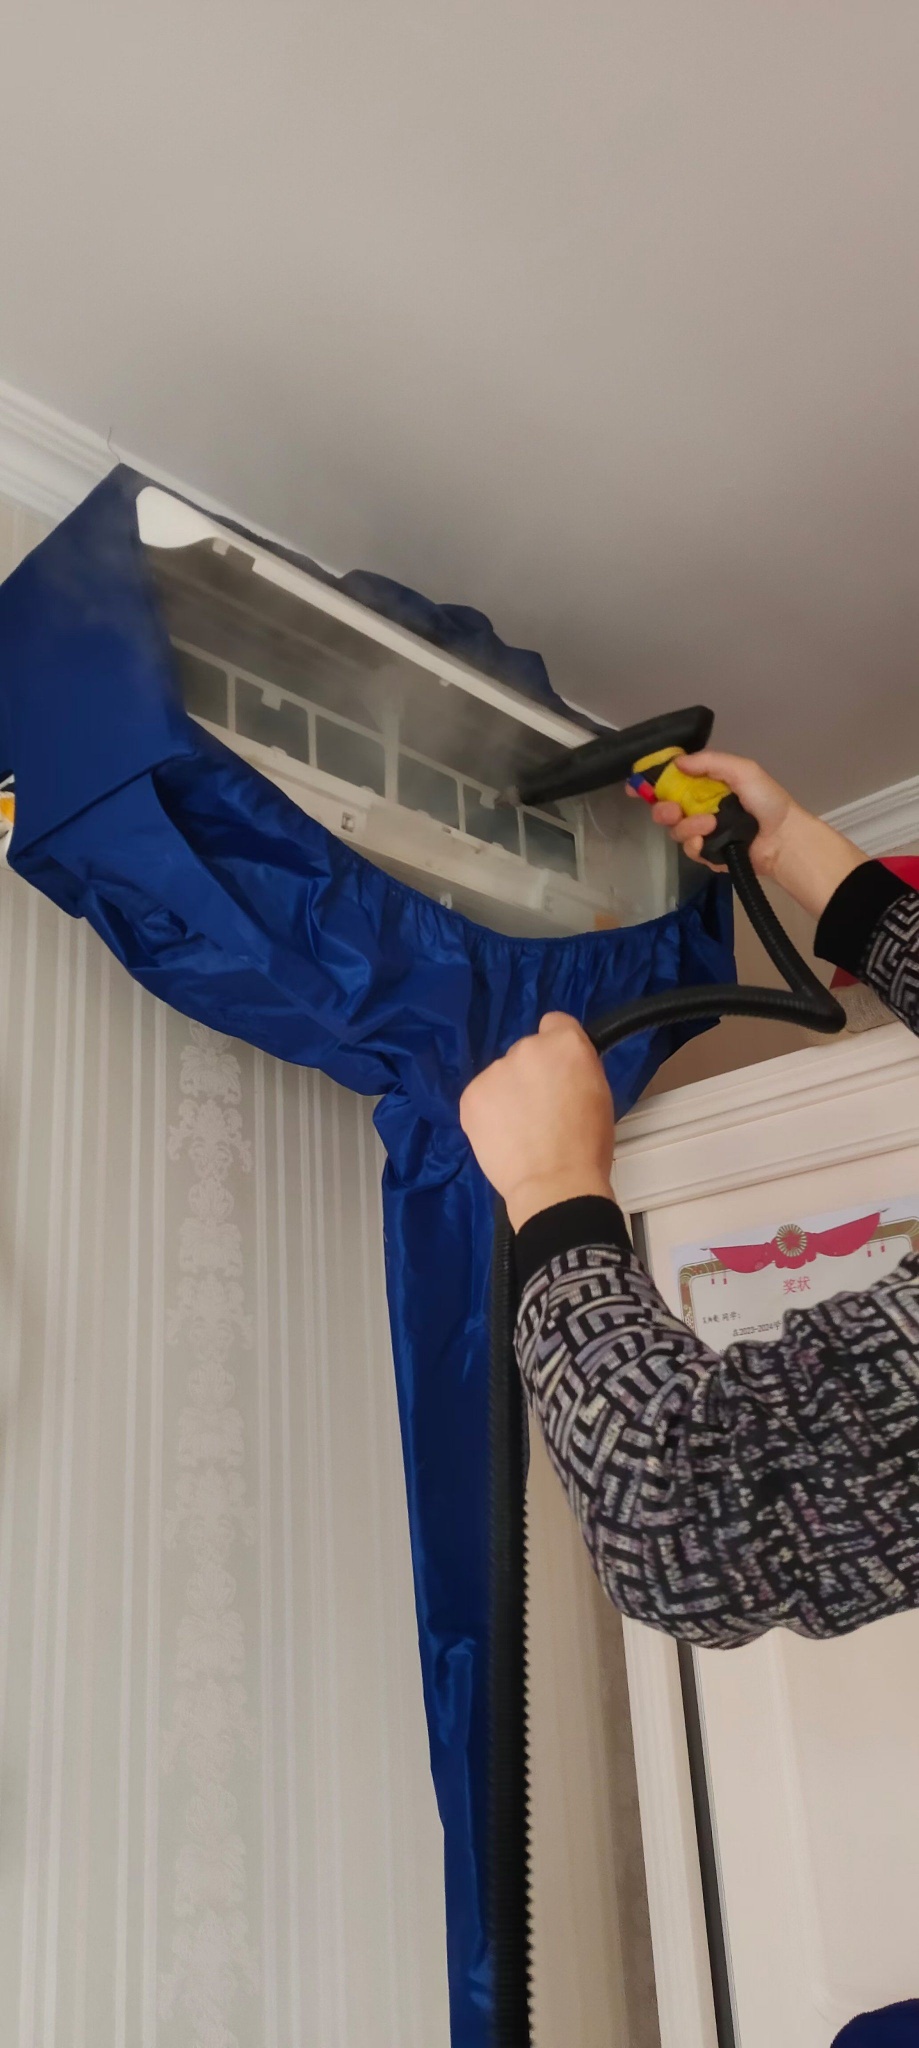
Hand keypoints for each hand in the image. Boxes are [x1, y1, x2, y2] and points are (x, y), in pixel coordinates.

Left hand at [459, 1012, 614, 1230]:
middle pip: (526, 1051)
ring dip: (508, 1093)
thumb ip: (576, 1067)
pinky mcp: (471, 1095)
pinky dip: (489, 1112)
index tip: (559, 1071)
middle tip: (542, 1110)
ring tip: (521, 1130)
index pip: (555, 1023)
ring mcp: (495, 1070)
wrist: (555, 1184)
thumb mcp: (598, 1092)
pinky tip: (503, 1136)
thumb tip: (561, 1068)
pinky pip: (481, 1096)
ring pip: (501, 1075)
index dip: (558, 1048)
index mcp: (566, 1043)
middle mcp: (527, 1047)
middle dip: (531, 1073)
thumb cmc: (587, 1145)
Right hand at [642, 749, 867, 921]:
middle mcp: (701, 807)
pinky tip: (708, 840)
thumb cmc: (766, 801)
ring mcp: (703, 832)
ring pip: (675, 830)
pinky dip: (695, 843)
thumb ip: (710, 762)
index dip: (652, 782)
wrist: (783, 839)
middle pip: (665, 808)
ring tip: (708, 825)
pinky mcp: (707, 854)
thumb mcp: (742, 770)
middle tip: (670, 810)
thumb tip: (676, 763)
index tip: (634, 785)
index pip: (673, 781)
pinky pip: (688, 849)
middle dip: (662, 808)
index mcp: (708, 785)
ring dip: (687, 826)